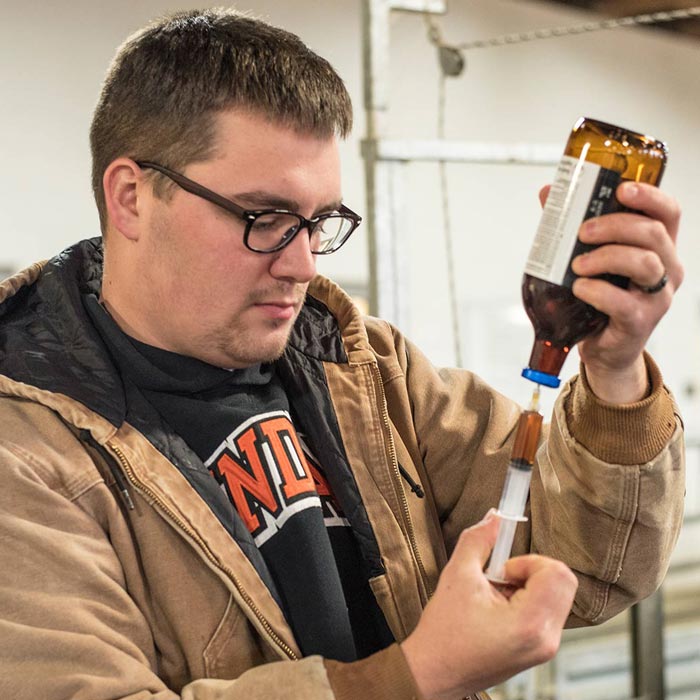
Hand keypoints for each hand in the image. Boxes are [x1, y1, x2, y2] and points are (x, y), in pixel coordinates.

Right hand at [401, 512, 577, 699]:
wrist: (434, 673)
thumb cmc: (443, 634)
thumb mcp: (457, 576)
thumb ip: (478, 540)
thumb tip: (495, 518)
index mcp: (530, 623)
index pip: (558, 573)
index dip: (529, 562)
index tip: (503, 568)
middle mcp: (545, 639)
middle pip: (562, 583)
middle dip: (530, 571)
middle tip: (499, 579)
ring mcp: (544, 648)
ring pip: (556, 596)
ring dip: (527, 585)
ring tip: (494, 596)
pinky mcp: (539, 650)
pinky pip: (547, 611)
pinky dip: (526, 600)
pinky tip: (497, 608)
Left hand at [540, 182, 682, 402]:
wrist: (604, 347)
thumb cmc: (601, 297)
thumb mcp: (592, 257)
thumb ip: (573, 226)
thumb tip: (548, 193)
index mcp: (658, 247)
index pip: (668, 213)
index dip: (650, 196)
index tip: (622, 189)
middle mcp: (666, 269)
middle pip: (653, 233)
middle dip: (615, 225)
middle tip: (582, 232)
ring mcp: (657, 297)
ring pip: (645, 263)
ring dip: (606, 257)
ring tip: (577, 264)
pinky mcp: (640, 322)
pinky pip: (624, 303)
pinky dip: (598, 291)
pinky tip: (580, 288)